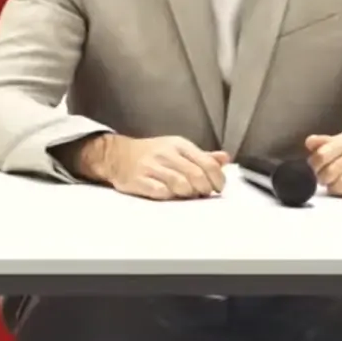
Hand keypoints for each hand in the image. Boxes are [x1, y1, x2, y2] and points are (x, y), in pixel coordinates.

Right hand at [89, 134, 230, 200]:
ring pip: (181, 185)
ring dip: (188, 194)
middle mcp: (166, 154)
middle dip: (204, 189)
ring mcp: (151, 167)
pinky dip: (169, 196)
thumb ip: (202, 155)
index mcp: (179, 145)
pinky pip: (161, 192)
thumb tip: (224, 158)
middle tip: (201, 193)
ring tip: (185, 193)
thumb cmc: (151, 153)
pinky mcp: (139, 180)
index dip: (218, 179)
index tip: (218, 187)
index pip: (208, 163)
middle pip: (197, 176)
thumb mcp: (178, 148)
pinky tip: (168, 194)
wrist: (117, 155)